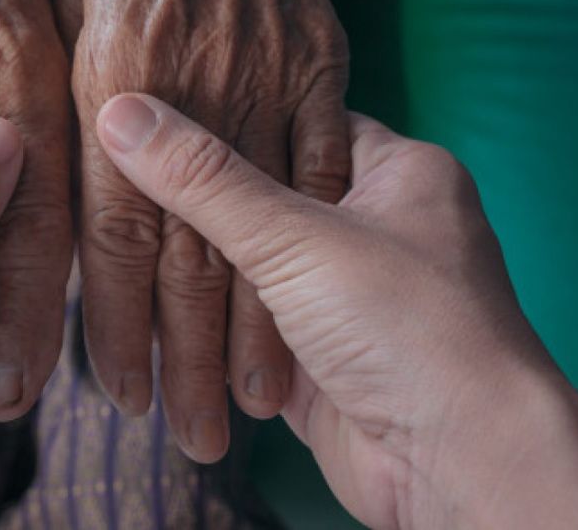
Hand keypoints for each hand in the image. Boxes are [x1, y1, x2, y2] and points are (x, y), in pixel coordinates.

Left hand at [55, 0, 348, 460]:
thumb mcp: (55, 23)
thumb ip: (62, 125)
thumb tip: (50, 221)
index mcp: (103, 85)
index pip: (104, 234)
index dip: (108, 323)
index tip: (116, 392)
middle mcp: (182, 92)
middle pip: (183, 251)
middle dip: (184, 354)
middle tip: (188, 432)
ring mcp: (258, 79)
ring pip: (259, 226)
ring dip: (254, 324)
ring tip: (251, 404)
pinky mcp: (317, 64)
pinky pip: (320, 165)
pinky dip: (317, 247)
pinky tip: (317, 293)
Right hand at [96, 94, 577, 528]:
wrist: (458, 465)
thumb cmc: (406, 327)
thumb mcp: (296, 236)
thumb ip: (203, 179)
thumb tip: (119, 113)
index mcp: (398, 170)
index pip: (297, 117)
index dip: (227, 113)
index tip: (153, 112)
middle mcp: (377, 226)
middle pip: (266, 197)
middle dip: (198, 203)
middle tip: (124, 178)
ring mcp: (348, 294)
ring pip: (252, 267)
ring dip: (197, 273)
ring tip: (122, 244)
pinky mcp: (321, 353)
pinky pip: (248, 326)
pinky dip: (207, 326)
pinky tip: (152, 311)